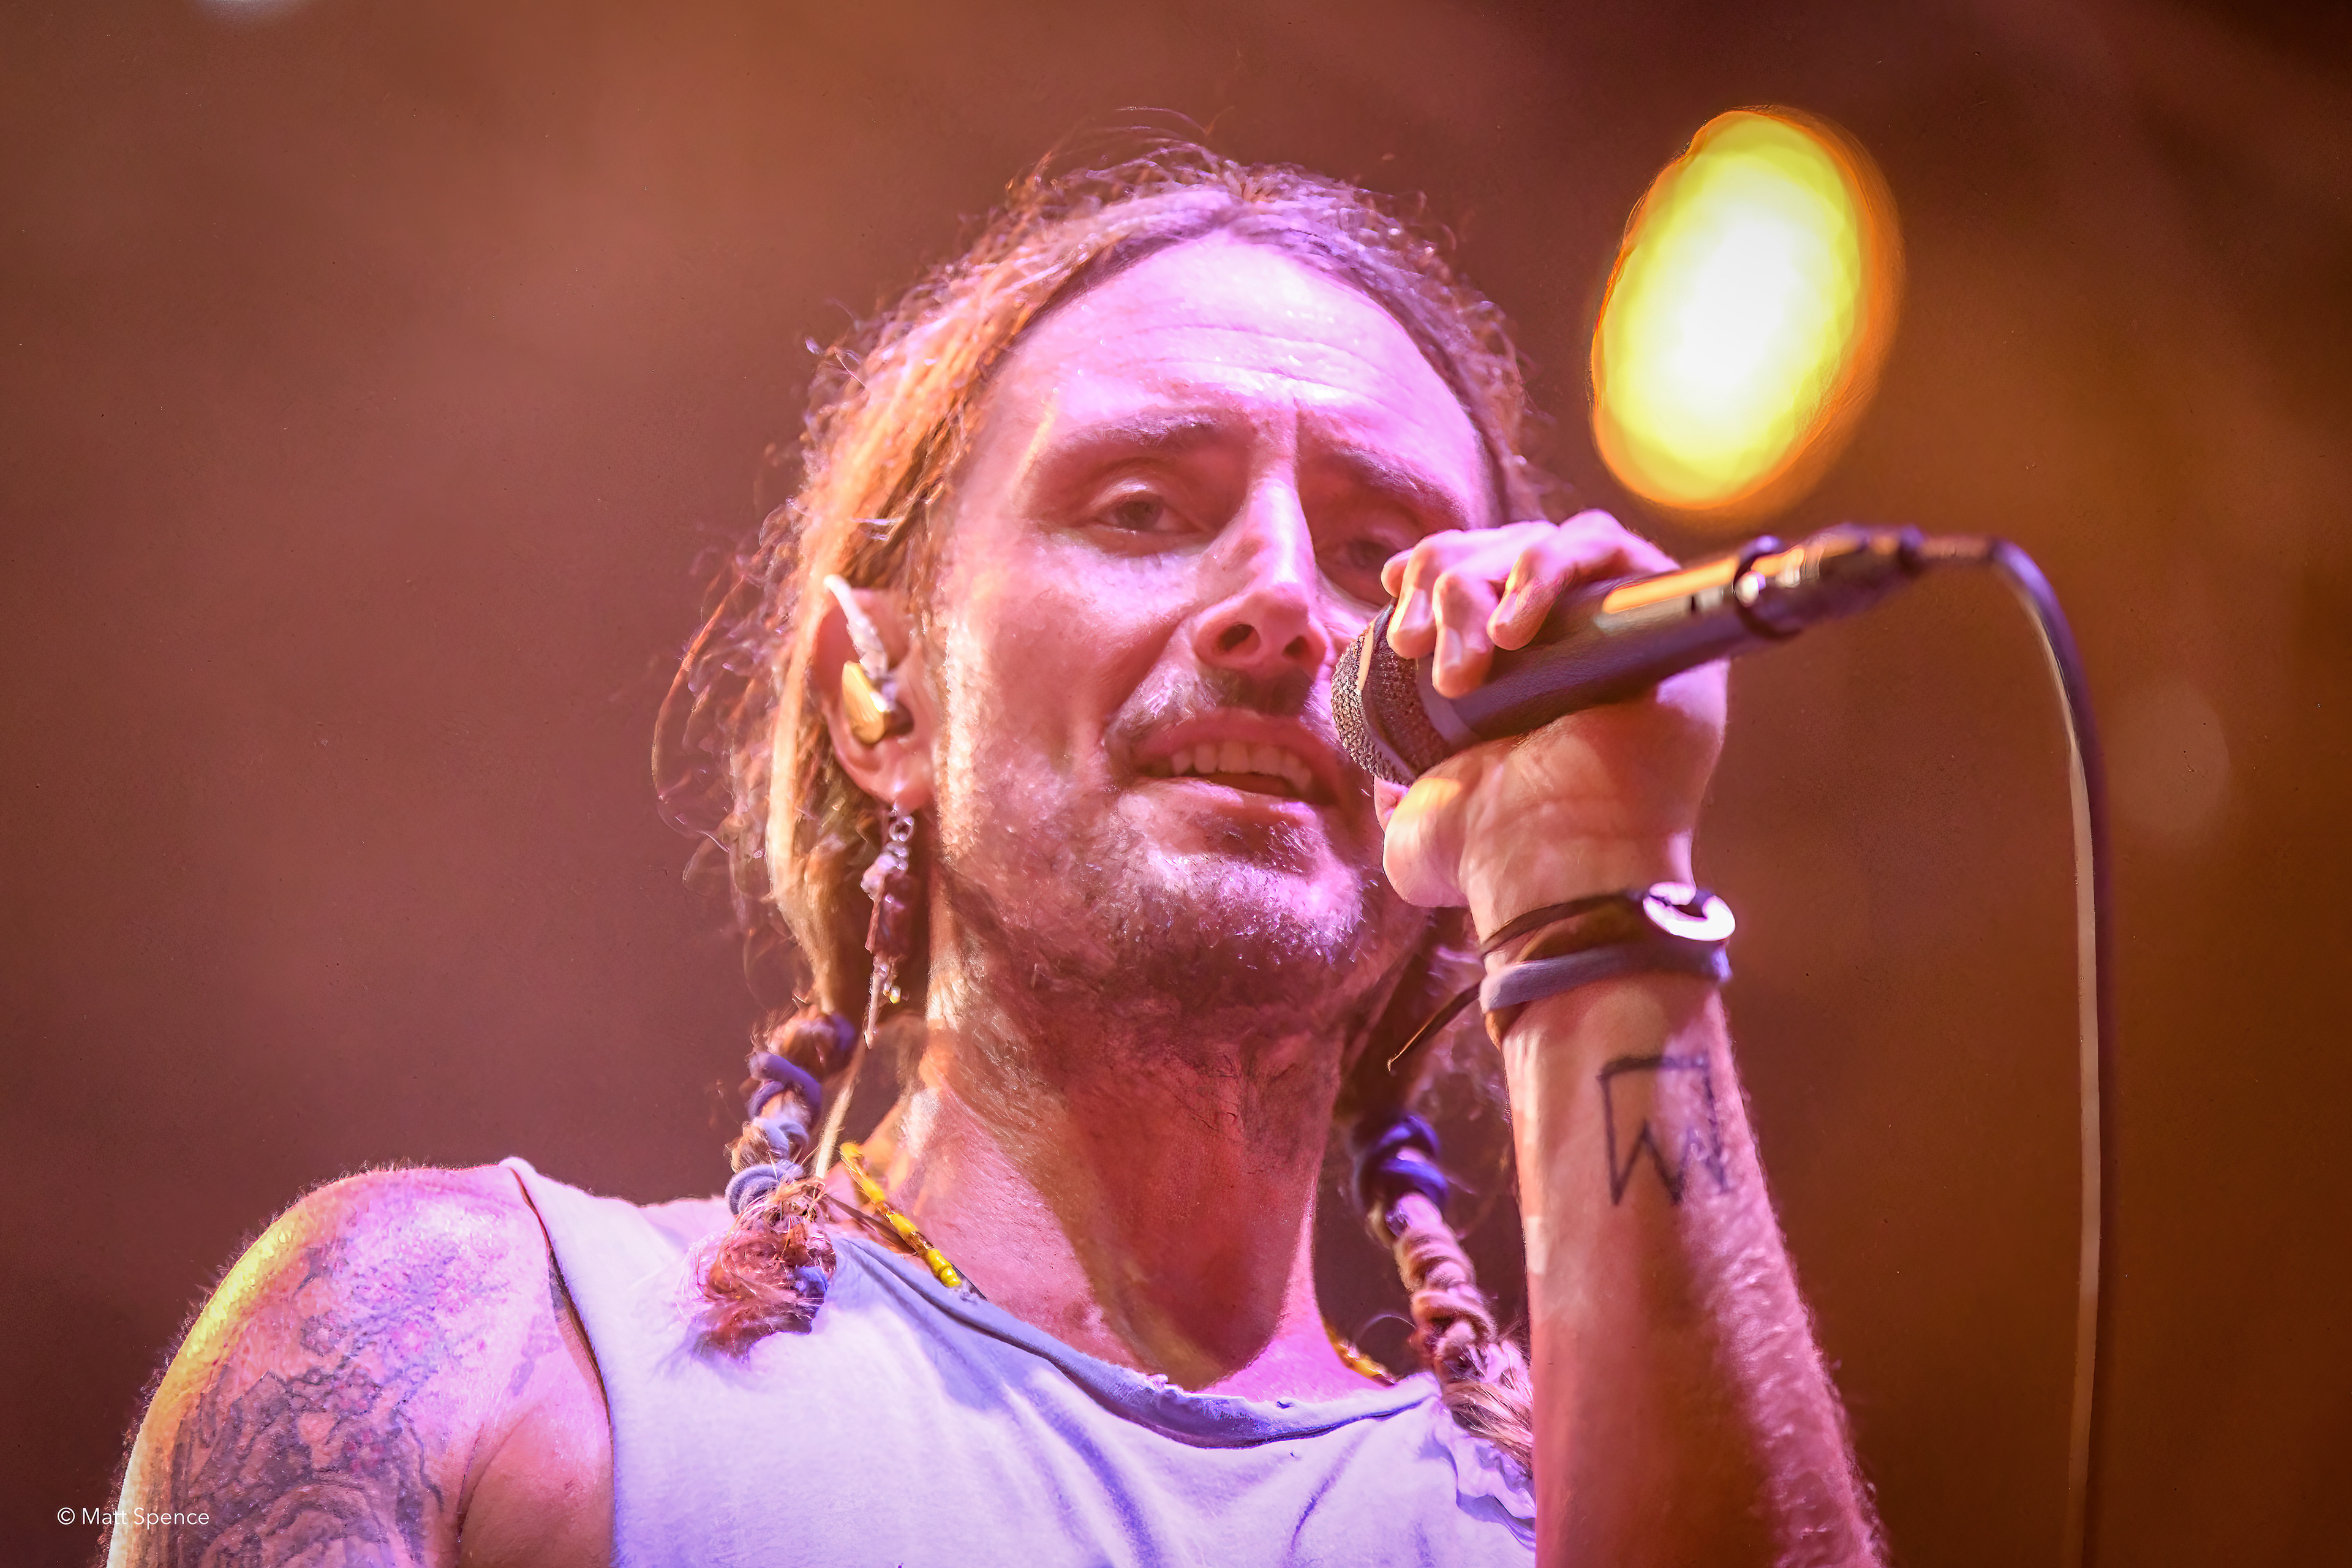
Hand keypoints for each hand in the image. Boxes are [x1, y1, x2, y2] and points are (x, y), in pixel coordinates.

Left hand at [1376, 510, 1728, 934]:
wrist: (1546, 871)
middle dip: (1440, 585)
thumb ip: (1404, 794)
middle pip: (1498, 551)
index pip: (1475, 576)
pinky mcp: (1658, 622)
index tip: (1388, 592)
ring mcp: (1615, 631)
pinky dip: (1547, 570)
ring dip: (1477, 587)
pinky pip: (1605, 544)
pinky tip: (1513, 634)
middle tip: (1410, 647)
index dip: (1432, 566)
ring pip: (1538, 544)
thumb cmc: (1489, 859)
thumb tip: (1394, 788)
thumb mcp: (1419, 821)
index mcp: (1514, 682)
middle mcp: (1568, 649)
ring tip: (1460, 668)